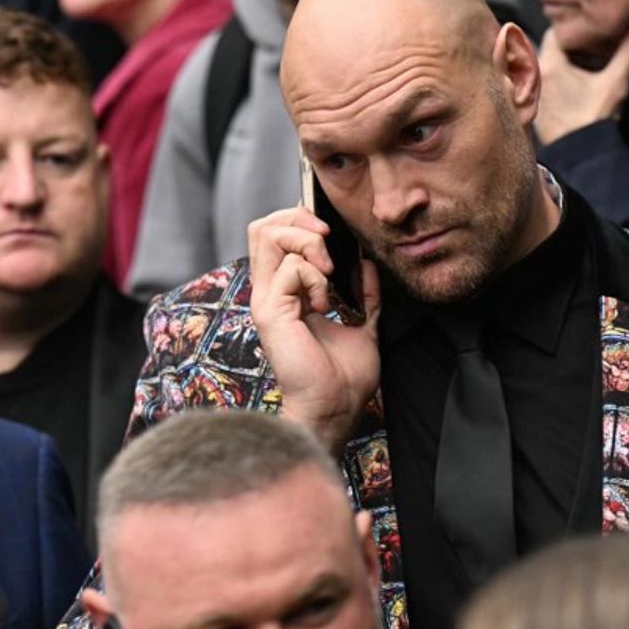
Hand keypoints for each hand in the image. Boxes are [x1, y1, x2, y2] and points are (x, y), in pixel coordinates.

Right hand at [248, 207, 381, 453]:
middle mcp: (270, 293)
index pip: (275, 236)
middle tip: (328, 242)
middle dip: (299, 221)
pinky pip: (289, 268)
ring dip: (308, 243)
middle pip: (263, 227)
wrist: (337, 408)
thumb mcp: (362, 324)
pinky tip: (324, 304)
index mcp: (286, 294)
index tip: (333, 237)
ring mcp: (266, 301)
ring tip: (327, 272)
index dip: (301, 222)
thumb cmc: (345, 377)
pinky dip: (315, 277)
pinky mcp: (271, 312)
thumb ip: (365, 295)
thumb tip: (366, 264)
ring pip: (267, 235)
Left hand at [533, 22, 628, 144]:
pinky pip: (551, 86)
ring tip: (595, 67)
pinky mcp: (540, 110)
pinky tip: (584, 89)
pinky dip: (566, 83)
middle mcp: (536, 77)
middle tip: (598, 48)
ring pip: (553, 69)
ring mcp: (536, 95)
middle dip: (576, 48)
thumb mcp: (615, 83)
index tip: (594, 32)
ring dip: (572, 66)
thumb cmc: (592, 120)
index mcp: (549, 64)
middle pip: (555, 51)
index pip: (557, 32)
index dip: (577, 30)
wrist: (581, 159)